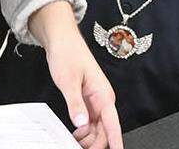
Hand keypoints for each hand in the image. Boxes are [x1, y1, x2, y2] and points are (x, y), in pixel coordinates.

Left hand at [30, 1, 120, 148]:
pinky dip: (84, 132)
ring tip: (74, 144)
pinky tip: (74, 135)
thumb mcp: (68, 81)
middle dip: (96, 144)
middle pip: (105, 130)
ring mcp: (96, 101)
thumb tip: (82, 124)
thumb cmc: (68, 54)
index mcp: (103, 94)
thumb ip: (75, 104)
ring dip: (89, 139)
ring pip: (97, 128)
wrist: (62, 40)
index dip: (116, 141)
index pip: (113, 124)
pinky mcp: (88, 101)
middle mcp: (103, 99)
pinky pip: (90, 122)